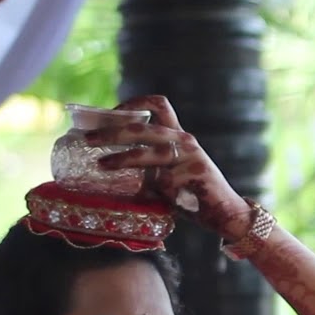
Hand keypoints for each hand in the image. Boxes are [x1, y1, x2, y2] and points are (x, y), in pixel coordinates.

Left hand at [87, 95, 247, 239]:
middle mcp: (185, 140)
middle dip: (112, 132)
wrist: (226, 212)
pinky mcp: (196, 175)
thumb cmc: (192, 193)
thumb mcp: (169, 171)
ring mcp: (191, 157)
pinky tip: (143, 199)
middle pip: (144, 127)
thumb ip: (148, 163)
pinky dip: (148, 191)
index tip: (110, 114)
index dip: (132, 103)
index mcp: (178, 135)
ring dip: (122, 158)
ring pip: (150, 152)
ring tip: (102, 164)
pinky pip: (163, 181)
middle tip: (89, 139)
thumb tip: (106, 163)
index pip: (158, 104)